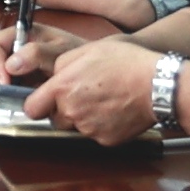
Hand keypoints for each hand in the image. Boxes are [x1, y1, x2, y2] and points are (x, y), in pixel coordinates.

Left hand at [29, 33, 167, 143]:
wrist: (158, 85)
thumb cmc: (126, 62)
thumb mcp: (88, 50)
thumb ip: (62, 64)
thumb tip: (53, 76)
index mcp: (62, 89)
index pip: (32, 109)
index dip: (37, 104)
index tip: (43, 101)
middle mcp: (72, 112)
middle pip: (55, 119)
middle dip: (64, 110)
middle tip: (84, 95)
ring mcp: (89, 129)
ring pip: (76, 127)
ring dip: (83, 118)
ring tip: (104, 100)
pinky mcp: (106, 140)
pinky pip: (96, 135)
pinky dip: (103, 126)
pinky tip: (115, 110)